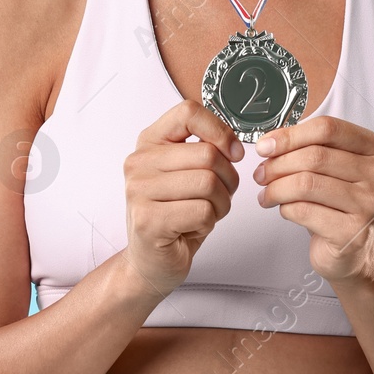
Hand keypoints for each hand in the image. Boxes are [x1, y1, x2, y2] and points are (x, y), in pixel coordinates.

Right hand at [121, 99, 243, 297]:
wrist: (151, 261)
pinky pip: (202, 211)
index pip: (188, 112)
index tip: (233, 152)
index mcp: (150, 142)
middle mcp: (139, 162)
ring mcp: (139, 191)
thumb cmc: (174, 215)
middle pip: (207, 154)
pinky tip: (194, 227)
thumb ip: (203, 150)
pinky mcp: (148, 220)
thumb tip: (234, 144)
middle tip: (219, 195)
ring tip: (206, 212)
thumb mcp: (186, 172)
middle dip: (228, 179)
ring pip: (209, 183)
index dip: (220, 131)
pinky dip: (210, 222)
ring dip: (221, 204)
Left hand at [252, 115, 373, 285]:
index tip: (266, 145)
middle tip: (261, 173)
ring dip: (276, 188)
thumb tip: (269, 143)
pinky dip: (285, 208)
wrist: (354, 250)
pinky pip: (304, 211)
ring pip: (306, 184)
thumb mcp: (331, 168)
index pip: (328, 129)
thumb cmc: (339, 204)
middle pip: (315, 156)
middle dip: (278, 164)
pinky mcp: (353, 233)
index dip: (290, 135)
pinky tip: (284, 209)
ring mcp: (370, 205)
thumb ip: (308, 148)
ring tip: (267, 193)